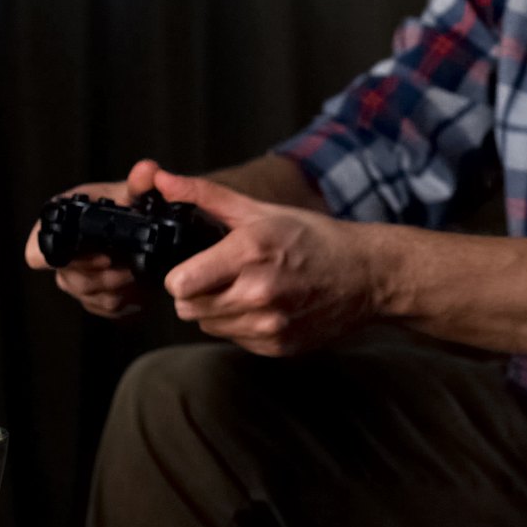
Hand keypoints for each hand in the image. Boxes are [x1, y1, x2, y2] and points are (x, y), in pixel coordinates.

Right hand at [23, 158, 165, 318]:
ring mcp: (76, 278)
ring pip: (87, 296)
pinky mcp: (95, 297)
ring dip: (116, 289)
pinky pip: (103, 308)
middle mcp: (62, 253)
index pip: (37, 252)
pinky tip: (138, 286)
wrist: (153, 225)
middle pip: (68, 280)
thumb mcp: (139, 192)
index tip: (104, 257)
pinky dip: (124, 301)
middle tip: (131, 268)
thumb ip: (141, 183)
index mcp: (61, 222)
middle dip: (103, 277)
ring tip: (138, 273)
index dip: (66, 259)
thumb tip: (148, 170)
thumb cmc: (135, 205)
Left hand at [153, 169, 378, 356]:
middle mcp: (258, 292)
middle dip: (196, 292)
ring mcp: (269, 325)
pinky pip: (234, 339)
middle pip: (187, 308)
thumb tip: (159, 180)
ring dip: (217, 309)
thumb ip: (205, 197)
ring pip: (208, 326)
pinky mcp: (278, 346)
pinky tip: (265, 306)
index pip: (179, 284)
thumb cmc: (315, 238)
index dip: (180, 275)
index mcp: (250, 252)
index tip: (195, 266)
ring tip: (246, 289)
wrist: (367, 275)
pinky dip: (241, 324)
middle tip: (221, 276)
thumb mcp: (261, 211)